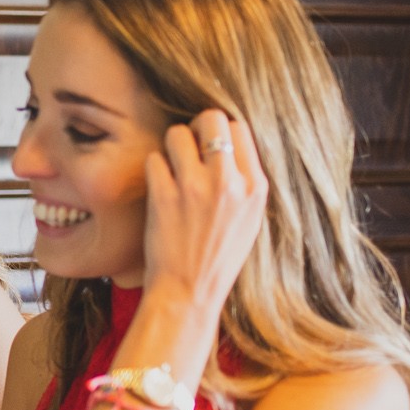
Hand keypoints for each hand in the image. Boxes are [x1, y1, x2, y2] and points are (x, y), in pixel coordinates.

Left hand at [142, 109, 266, 318]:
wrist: (190, 290)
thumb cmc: (219, 258)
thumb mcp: (251, 220)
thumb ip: (245, 182)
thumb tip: (230, 144)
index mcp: (254, 187)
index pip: (239, 128)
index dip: (220, 131)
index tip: (209, 144)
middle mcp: (228, 183)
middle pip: (211, 119)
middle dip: (196, 126)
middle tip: (188, 144)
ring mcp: (195, 188)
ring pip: (177, 133)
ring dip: (170, 145)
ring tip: (171, 166)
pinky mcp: (164, 197)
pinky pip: (154, 158)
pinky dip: (154, 168)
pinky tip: (159, 186)